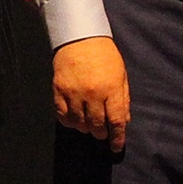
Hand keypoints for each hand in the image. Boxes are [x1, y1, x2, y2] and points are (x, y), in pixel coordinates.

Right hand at [53, 36, 130, 151]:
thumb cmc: (104, 55)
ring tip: (88, 125)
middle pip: (96, 125)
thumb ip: (123, 99)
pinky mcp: (59, 89)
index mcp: (111, 89)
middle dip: (100, 133)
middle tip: (101, 133)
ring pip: (79, 123)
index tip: (116, 147)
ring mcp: (74, 92)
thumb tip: (124, 121)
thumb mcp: (121, 75)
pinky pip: (62, 115)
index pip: (116, 121)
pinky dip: (68, 121)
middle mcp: (93, 93)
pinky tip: (73, 120)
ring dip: (85, 128)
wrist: (80, 36)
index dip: (117, 138)